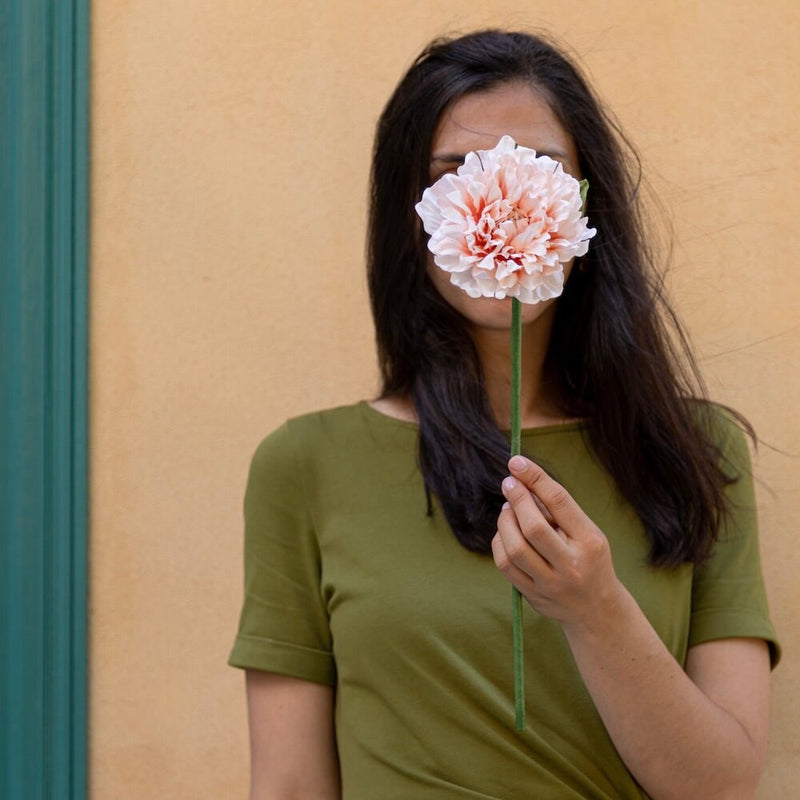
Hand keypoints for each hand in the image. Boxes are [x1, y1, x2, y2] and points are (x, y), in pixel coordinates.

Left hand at [492, 454, 624, 630]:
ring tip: (508, 509)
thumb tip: (524, 481)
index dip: (535, 478)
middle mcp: (571, 565)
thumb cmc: (589, 560)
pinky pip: (505, 565)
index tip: (517, 462)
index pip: (560, 502)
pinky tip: (505, 533)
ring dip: (505, 521)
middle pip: (533, 527)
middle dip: (517, 499)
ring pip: (514, 548)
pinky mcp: (533, 596)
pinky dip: (500, 542)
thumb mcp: (586, 533)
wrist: (597, 612)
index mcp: (590, 542)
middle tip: (509, 483)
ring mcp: (551, 584)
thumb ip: (558, 511)